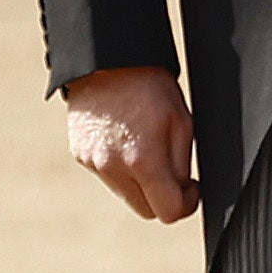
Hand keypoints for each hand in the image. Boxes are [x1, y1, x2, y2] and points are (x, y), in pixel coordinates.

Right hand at [64, 65, 195, 224]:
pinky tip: (125, 140)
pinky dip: (120, 169)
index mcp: (142, 160)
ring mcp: (93, 163)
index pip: (169, 212)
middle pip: (146, 210)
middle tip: (171, 172)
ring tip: (145, 148)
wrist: (106, 59)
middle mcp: (113, 168)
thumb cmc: (149, 86)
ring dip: (140, 184)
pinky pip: (107, 176)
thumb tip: (181, 191)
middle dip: (163, 197)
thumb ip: (181, 166)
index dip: (187, 204)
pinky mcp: (80, 155)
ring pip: (126, 195)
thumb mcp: (181, 123)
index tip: (191, 188)